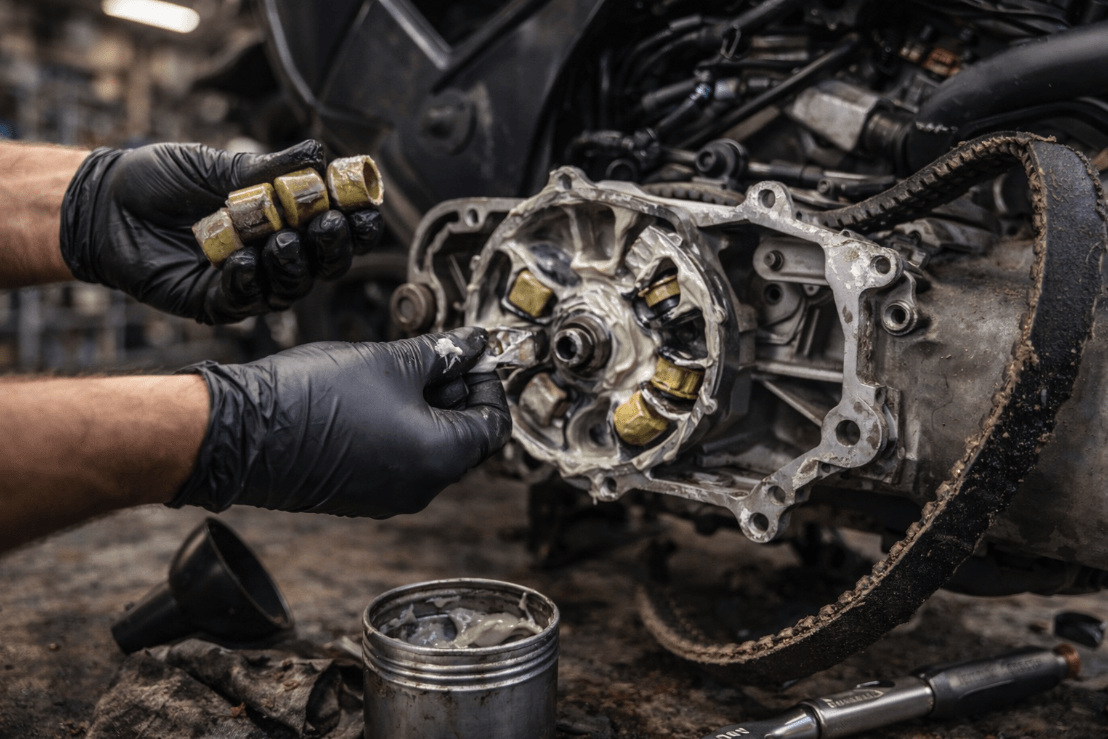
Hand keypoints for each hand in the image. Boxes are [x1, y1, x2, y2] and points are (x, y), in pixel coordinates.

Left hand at [59, 140, 383, 323]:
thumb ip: (272, 168)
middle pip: (324, 266)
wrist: (106, 203)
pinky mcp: (213, 303)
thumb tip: (320, 155)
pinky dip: (248, 282)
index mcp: (286, 222)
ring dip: (294, 266)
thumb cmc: (162, 181)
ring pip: (290, 288)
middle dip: (333, 247)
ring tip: (282, 240)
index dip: (356, 225)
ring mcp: (247, 282)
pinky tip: (242, 261)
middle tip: (326, 225)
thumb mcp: (221, 165)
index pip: (335, 230)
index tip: (362, 210)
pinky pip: (243, 301)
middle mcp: (274, 256)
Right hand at [171, 327, 511, 516]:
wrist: (240, 432)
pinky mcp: (359, 495)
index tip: (473, 352)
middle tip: (438, 353)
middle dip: (456, 392)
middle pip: (464, 437)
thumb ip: (442, 353)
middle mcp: (421, 488)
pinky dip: (399, 428)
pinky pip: (397, 460)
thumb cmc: (313, 398)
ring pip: (428, 448)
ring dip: (426, 407)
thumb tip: (473, 343)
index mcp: (440, 458)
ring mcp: (388, 497)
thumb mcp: (390, 361)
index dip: (489, 381)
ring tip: (402, 367)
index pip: (494, 422)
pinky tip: (376, 394)